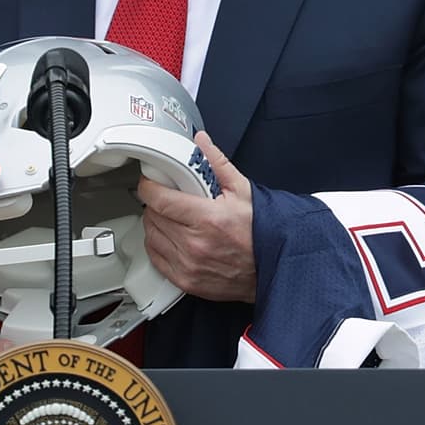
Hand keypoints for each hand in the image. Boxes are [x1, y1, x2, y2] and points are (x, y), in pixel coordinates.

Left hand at [137, 132, 254, 303]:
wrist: (274, 266)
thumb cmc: (261, 231)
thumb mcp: (243, 191)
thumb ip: (216, 164)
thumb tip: (201, 143)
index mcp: (208, 219)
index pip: (160, 200)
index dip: (150, 186)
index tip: (151, 182)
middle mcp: (195, 245)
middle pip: (153, 217)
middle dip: (157, 203)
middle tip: (170, 198)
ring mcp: (189, 266)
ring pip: (151, 237)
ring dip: (156, 224)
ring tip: (172, 218)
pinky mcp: (187, 282)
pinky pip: (156, 258)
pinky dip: (158, 246)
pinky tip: (172, 238)